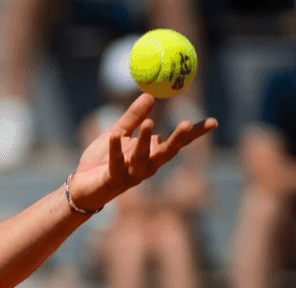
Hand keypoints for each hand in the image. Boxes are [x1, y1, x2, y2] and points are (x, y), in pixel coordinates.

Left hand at [69, 94, 216, 212]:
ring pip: (142, 159)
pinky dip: (115, 149)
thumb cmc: (102, 160)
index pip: (177, 142)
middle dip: (177, 139)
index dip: (195, 134)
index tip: (213, 122)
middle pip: (166, 152)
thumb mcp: (118, 132)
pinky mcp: (113, 180)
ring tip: (149, 123)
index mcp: (151, 153)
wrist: (81, 185)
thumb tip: (150, 94)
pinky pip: (115, 163)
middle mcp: (146, 165)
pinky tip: (114, 135)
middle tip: (186, 124)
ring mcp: (131, 175)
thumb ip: (133, 117)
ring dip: (145, 141)